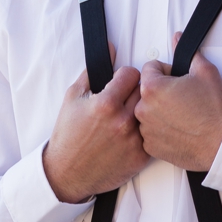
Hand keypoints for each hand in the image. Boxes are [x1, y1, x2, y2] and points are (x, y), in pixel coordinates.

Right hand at [41, 51, 149, 203]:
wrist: (68, 172)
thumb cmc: (68, 135)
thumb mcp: (73, 97)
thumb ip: (92, 72)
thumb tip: (110, 49)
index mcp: (106, 104)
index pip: (132, 74)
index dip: (125, 76)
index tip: (120, 82)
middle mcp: (123, 121)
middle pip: (145, 91)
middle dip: (134, 91)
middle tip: (124, 98)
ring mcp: (134, 140)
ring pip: (152, 112)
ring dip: (142, 110)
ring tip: (128, 115)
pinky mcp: (141, 157)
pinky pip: (153, 134)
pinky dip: (145, 130)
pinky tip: (131, 132)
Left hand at [136, 52, 221, 171]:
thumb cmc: (216, 110)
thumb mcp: (206, 73)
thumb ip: (188, 53)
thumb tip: (177, 37)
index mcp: (151, 87)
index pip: (150, 68)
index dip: (167, 71)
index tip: (180, 81)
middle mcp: (142, 108)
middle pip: (147, 91)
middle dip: (162, 91)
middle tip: (183, 99)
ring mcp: (146, 129)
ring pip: (148, 112)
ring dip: (159, 111)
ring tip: (182, 116)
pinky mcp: (151, 146)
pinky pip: (150, 132)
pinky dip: (161, 130)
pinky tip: (179, 130)